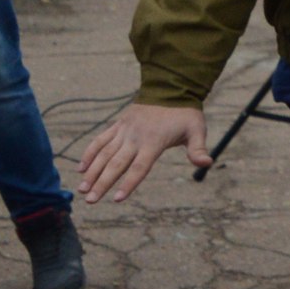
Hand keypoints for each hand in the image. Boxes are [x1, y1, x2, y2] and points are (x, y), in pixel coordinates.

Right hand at [79, 103, 208, 202]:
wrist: (169, 88)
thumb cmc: (184, 114)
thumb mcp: (196, 130)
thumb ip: (198, 149)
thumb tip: (208, 163)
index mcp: (153, 141)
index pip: (139, 167)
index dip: (129, 183)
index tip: (117, 199)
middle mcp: (135, 136)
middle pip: (116, 163)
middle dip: (102, 183)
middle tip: (90, 201)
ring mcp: (124, 130)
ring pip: (104, 153)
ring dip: (92, 171)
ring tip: (82, 189)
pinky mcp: (118, 124)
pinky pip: (101, 139)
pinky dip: (90, 152)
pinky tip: (81, 168)